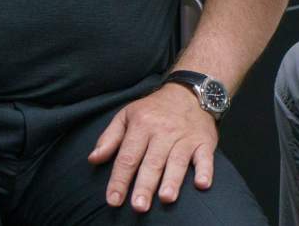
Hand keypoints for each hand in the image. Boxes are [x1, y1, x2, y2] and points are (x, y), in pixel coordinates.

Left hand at [88, 83, 218, 212]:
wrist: (189, 92)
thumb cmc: (153, 110)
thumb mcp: (127, 115)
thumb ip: (109, 138)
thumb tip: (93, 159)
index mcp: (141, 125)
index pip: (128, 156)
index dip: (120, 179)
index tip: (113, 200)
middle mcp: (163, 132)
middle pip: (152, 162)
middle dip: (145, 185)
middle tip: (138, 207)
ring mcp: (184, 137)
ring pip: (177, 160)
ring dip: (172, 179)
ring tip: (166, 198)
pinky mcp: (204, 141)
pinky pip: (205, 157)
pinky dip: (205, 170)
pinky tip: (202, 184)